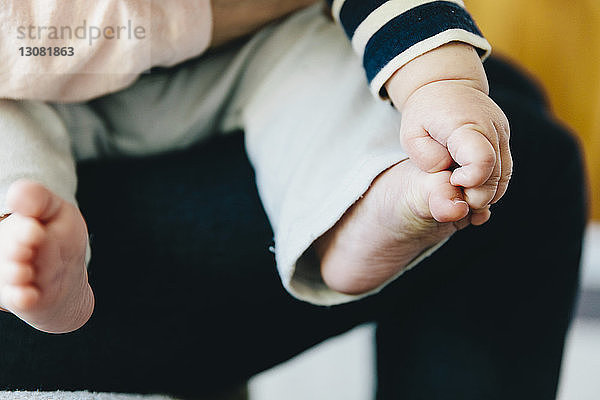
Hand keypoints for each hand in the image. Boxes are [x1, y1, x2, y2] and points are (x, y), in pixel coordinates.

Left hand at [385, 43, 511, 224]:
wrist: (447, 85)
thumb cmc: (424, 113)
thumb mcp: (411, 134)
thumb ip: (425, 156)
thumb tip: (446, 174)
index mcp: (466, 125)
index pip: (482, 160)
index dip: (470, 180)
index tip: (452, 179)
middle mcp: (491, 129)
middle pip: (495, 175)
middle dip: (474, 194)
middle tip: (453, 191)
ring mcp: (502, 135)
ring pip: (503, 178)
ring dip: (482, 192)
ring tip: (459, 188)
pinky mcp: (504, 141)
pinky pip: (503, 172)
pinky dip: (489, 185)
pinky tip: (469, 184)